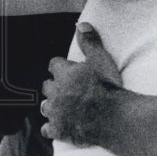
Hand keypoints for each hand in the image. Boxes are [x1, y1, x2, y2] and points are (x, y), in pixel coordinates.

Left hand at [39, 23, 122, 143]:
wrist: (111, 117)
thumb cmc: (107, 87)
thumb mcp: (101, 60)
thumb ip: (90, 42)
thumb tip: (82, 25)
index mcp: (64, 74)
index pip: (53, 65)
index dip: (60, 66)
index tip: (67, 69)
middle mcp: (55, 92)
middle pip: (46, 86)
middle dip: (54, 86)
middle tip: (67, 87)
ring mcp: (55, 112)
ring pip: (45, 107)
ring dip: (52, 105)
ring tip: (62, 106)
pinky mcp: (57, 130)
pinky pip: (47, 128)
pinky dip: (51, 126)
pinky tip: (58, 125)